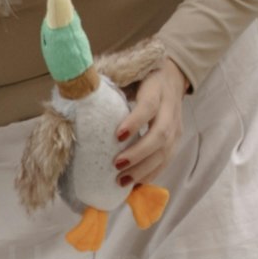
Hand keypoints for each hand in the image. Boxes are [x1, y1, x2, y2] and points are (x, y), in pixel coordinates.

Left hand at [107, 51, 189, 186]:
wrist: (173, 75)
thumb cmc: (143, 77)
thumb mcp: (130, 74)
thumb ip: (110, 86)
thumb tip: (80, 96)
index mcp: (156, 89)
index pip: (148, 106)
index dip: (135, 122)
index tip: (117, 137)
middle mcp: (170, 108)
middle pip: (160, 135)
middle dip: (138, 154)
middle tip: (116, 166)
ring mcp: (177, 125)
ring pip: (166, 151)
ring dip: (144, 169)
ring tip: (122, 181)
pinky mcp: (177, 139)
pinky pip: (167, 160)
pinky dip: (151, 173)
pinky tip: (135, 183)